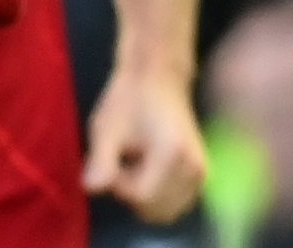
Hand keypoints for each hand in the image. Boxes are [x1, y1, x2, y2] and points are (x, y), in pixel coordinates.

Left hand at [82, 66, 205, 222]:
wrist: (158, 81)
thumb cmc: (128, 100)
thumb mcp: (106, 128)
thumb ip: (100, 161)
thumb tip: (89, 189)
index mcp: (174, 156)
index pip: (141, 197)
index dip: (117, 186)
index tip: (109, 162)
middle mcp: (196, 170)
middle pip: (154, 210)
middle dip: (131, 194)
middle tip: (119, 163)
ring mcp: (202, 176)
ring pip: (164, 211)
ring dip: (143, 196)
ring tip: (132, 163)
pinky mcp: (201, 177)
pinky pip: (174, 203)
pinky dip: (156, 194)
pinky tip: (145, 168)